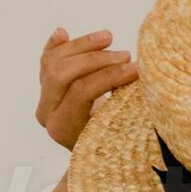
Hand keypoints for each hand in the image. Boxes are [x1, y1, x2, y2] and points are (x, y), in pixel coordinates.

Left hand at [37, 27, 137, 150]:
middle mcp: (47, 113)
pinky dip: (55, 45)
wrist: (97, 158)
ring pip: (53, 62)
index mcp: (63, 128)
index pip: (81, 91)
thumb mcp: (122, 137)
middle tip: (125, 55)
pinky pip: (46, 61)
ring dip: (81, 46)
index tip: (136, 68)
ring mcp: (44, 99)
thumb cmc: (116, 147)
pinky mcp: (45, 88)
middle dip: (96, 59)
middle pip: (62, 73)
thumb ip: (126, 111)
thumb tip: (146, 80)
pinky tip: (64, 33)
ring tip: (108, 37)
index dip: (110, 75)